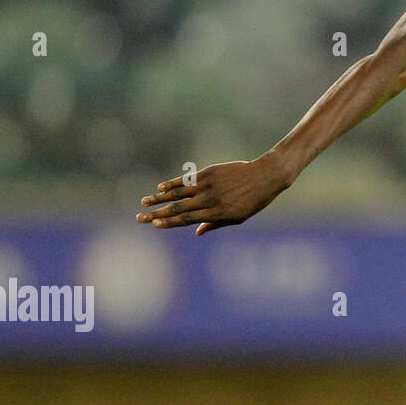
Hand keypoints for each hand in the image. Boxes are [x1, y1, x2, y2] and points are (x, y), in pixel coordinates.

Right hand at [136, 154, 290, 235]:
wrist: (265, 177)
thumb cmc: (252, 201)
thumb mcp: (237, 217)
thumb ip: (215, 224)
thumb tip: (196, 232)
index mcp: (217, 214)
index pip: (187, 220)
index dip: (169, 223)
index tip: (154, 224)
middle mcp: (210, 200)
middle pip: (178, 208)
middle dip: (157, 213)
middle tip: (139, 217)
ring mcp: (209, 185)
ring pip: (179, 193)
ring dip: (159, 198)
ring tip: (144, 201)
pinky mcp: (209, 172)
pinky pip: (188, 179)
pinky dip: (173, 183)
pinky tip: (161, 187)